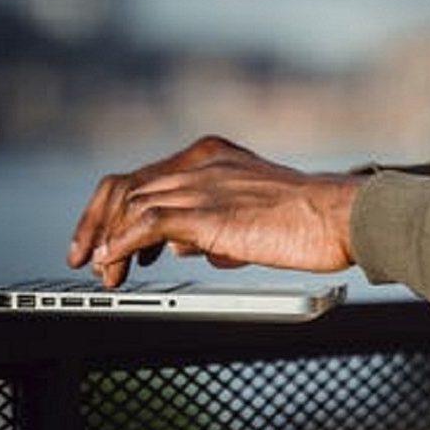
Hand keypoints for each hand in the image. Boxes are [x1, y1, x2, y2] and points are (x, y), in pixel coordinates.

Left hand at [67, 135, 362, 287]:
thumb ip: (211, 223)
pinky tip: (113, 262)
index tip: (103, 239)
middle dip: (97, 224)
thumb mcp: (249, 216)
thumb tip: (180, 245)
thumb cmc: (309, 220)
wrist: (343, 216)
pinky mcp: (207, 210)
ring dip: (108, 240)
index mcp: (211, 157)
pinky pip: (145, 222)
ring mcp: (202, 183)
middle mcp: (200, 162)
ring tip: (103, 272)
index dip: (115, 211)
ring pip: (129, 202)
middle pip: (126, 185)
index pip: (145, 177)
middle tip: (86, 257)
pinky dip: (121, 244)